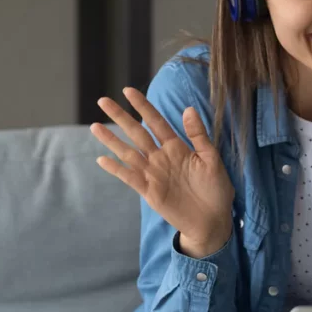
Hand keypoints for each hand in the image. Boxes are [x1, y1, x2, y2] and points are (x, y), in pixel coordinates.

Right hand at [91, 87, 234, 257]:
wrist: (213, 220)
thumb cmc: (216, 188)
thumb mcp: (211, 159)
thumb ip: (198, 135)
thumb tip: (188, 109)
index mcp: (177, 147)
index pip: (156, 122)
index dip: (142, 106)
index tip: (128, 91)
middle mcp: (161, 157)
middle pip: (137, 133)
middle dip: (120, 117)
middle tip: (103, 100)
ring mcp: (154, 174)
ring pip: (128, 153)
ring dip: (112, 140)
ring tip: (95, 126)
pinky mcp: (150, 192)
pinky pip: (130, 178)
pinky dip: (116, 169)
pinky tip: (102, 159)